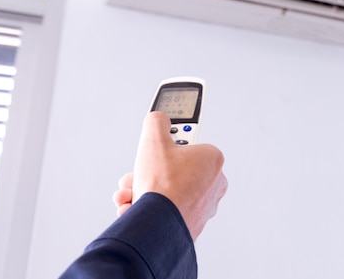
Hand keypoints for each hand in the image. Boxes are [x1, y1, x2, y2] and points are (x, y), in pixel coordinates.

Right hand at [114, 112, 227, 240]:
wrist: (158, 225)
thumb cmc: (163, 185)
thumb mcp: (154, 139)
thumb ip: (156, 122)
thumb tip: (158, 118)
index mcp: (212, 160)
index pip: (186, 146)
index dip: (164, 147)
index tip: (156, 148)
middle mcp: (213, 184)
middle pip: (172, 171)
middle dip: (147, 173)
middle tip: (136, 174)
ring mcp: (203, 206)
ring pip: (167, 192)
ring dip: (142, 191)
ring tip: (129, 193)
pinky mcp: (190, 224)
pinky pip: (166, 211)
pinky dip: (149, 208)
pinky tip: (133, 208)